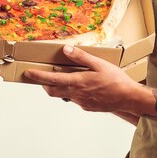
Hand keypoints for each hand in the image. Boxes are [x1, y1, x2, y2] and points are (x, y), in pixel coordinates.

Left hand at [24, 45, 144, 112]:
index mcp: (78, 82)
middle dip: (44, 84)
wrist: (128, 98)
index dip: (38, 77)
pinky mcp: (87, 107)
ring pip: (65, 95)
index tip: (28, 73)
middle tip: (40, 77)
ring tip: (64, 78)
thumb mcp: (99, 64)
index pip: (52, 80)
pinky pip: (75, 99)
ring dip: (60, 87)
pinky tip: (83, 86)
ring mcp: (81, 102)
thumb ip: (81, 57)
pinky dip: (73, 92)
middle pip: (53, 91)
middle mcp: (77, 94)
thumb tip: (66, 50)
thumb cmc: (116, 80)